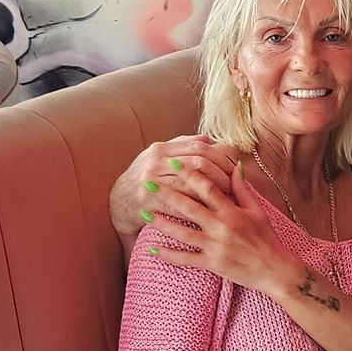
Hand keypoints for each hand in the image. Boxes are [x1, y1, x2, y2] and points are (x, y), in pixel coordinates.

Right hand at [111, 135, 239, 242]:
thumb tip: (208, 139)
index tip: (233, 168)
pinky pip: (179, 204)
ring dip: (212, 191)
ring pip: (191, 182)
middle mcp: (155, 161)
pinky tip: (209, 212)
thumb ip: (182, 147)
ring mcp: (151, 180)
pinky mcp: (148, 200)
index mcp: (161, 149)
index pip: (199, 147)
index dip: (220, 157)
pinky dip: (197, 207)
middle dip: (220, 174)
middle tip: (233, 186)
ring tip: (225, 199)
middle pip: (199, 162)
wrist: (118, 203)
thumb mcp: (159, 158)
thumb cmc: (145, 179)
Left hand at [142, 164, 296, 297]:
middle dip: (166, 194)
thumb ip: (242, 189)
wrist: (274, 270)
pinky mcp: (212, 264)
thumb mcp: (257, 211)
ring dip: (161, 222)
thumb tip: (235, 166)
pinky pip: (186, 259)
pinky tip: (151, 249)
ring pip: (182, 233)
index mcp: (232, 212)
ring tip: (143, 213)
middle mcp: (222, 227)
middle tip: (147, 183)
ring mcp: (215, 247)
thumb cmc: (266, 238)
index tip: (174, 163)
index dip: (189, 174)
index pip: (207, 188)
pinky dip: (168, 255)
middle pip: (189, 207)